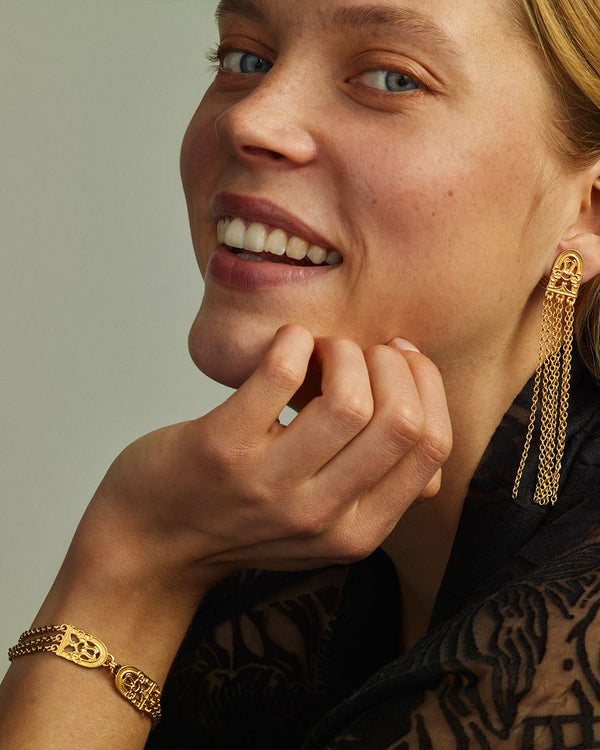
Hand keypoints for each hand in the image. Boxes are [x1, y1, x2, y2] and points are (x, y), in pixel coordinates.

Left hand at [86, 325, 451, 589]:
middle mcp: (321, 517)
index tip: (402, 359)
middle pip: (400, 421)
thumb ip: (376, 494)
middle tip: (361, 351)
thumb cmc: (239, 519)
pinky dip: (292, 341)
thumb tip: (432, 441)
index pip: (432, 448)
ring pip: (349, 399)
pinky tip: (285, 343)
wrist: (150, 545)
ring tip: (321, 349)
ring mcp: (270, 485)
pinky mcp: (222, 449)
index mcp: (358, 532)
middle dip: (393, 364)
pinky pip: (279, 374)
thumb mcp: (320, 528)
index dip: (427, 388)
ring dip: (344, 351)